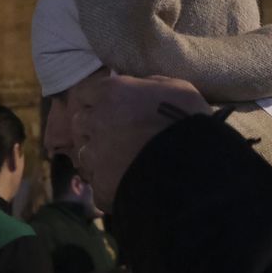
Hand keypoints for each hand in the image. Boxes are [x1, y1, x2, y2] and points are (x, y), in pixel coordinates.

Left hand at [69, 75, 211, 212]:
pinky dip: (109, 185)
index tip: (109, 107)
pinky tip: (128, 184)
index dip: (97, 101)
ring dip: (98, 157)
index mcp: (112, 94)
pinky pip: (98, 184)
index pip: (86, 93)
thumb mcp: (177, 89)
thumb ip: (151, 85)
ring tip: (121, 163)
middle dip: (92, 128)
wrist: (191, 171)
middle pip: (80, 123)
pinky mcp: (100, 187)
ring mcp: (95, 157)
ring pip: (85, 155)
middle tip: (114, 136)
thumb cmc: (188, 122)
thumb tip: (140, 87)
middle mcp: (96, 122)